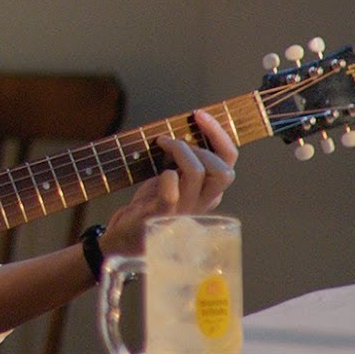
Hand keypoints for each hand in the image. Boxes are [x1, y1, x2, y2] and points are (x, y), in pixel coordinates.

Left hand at [102, 110, 237, 254]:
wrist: (124, 238)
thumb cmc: (148, 205)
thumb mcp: (172, 179)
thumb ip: (183, 162)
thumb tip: (184, 130)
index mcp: (208, 192)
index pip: (229, 161)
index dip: (219, 134)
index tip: (200, 115)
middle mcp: (203, 203)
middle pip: (224, 170)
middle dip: (201, 143)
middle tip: (173, 138)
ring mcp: (184, 211)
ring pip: (199, 173)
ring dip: (180, 150)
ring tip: (162, 145)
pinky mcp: (162, 215)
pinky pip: (172, 190)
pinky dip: (165, 174)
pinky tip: (157, 172)